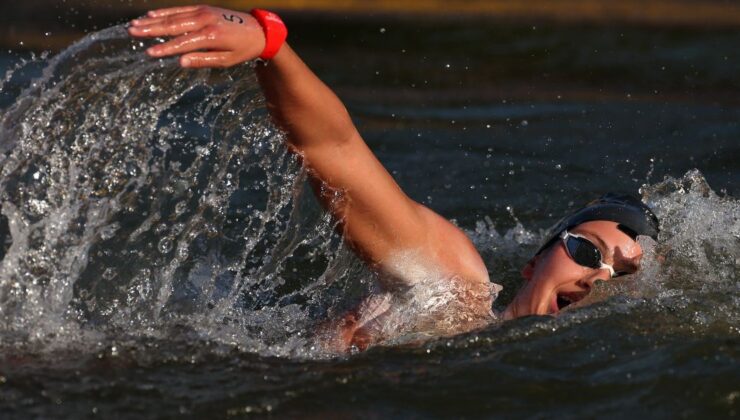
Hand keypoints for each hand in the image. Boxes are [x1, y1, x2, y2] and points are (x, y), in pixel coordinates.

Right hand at [128, 5, 266, 67]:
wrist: (258, 30)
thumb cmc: (242, 50)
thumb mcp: (226, 61)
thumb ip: (203, 60)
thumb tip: (180, 62)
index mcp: (211, 36)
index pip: (183, 43)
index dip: (165, 49)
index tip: (149, 54)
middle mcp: (205, 20)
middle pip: (173, 25)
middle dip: (151, 30)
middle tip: (132, 32)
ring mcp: (203, 12)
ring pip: (174, 16)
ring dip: (153, 20)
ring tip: (135, 24)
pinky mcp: (203, 8)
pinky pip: (181, 9)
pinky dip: (165, 12)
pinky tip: (151, 15)